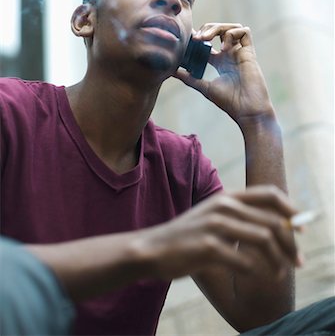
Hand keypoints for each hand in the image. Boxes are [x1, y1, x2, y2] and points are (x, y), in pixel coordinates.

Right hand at [140, 186, 302, 280]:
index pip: (269, 194)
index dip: (291, 209)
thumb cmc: (187, 236)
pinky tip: (257, 276)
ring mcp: (215, 225)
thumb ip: (240, 217)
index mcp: (226, 197)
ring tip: (279, 273)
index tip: (302, 229)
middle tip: (299, 261)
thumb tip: (277, 229)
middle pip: (273, 221)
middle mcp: (223, 206)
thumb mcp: (212, 216)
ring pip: (264, 240)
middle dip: (292, 244)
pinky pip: (246, 262)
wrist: (152, 247)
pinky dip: (258, 272)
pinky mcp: (208, 247)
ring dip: (279, 261)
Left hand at [175, 23, 272, 123]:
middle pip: (219, 30)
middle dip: (206, 29)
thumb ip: (189, 78)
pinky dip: (232, 33)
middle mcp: (230, 55)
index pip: (208, 42)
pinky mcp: (249, 53)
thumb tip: (171, 71)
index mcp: (220, 62)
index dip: (198, 37)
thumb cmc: (229, 102)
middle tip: (196, 38)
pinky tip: (224, 48)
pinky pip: (244, 31)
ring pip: (231, 27)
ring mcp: (240, 52)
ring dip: (217, 28)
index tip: (187, 39)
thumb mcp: (204, 87)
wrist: (247, 110)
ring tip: (205, 38)